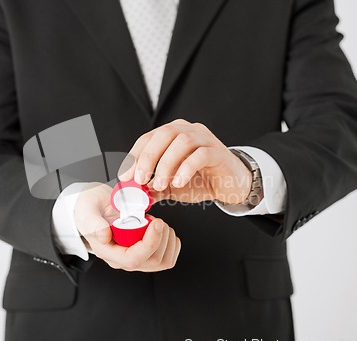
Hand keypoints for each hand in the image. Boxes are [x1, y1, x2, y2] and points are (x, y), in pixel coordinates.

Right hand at [74, 183, 180, 271]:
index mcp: (108, 251)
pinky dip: (172, 242)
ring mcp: (136, 258)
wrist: (96, 207)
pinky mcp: (146, 255)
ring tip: (157, 223)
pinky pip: (167, 257)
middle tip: (156, 219)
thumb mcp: (86, 210)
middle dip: (162, 238)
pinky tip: (161, 230)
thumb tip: (104, 235)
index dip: (150, 243)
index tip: (157, 223)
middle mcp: (122, 259)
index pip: (133, 259)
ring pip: (162, 262)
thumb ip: (92, 222)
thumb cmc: (90, 209)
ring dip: (168, 239)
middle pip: (152, 262)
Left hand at [119, 119, 252, 203]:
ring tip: (161, 184)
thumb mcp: (171, 186)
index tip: (126, 176)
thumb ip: (153, 187)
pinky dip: (186, 168)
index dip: (134, 156)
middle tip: (140, 180)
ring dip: (166, 164)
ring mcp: (205, 139)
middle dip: (148, 157)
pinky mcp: (219, 152)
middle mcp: (188, 130)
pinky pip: (201, 154)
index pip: (148, 137)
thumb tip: (133, 194)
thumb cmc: (200, 181)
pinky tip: (178, 182)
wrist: (231, 186)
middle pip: (164, 134)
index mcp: (173, 134)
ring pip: (182, 142)